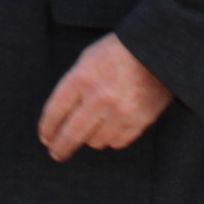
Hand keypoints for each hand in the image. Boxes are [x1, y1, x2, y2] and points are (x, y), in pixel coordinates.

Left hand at [39, 32, 173, 161]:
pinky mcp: (139, 121)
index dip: (47, 129)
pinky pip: (118, 142)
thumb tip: (60, 114)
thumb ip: (73, 84)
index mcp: (82, 78)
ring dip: (89, 139)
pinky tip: (109, 132)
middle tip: (57, 153)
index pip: (55, 112)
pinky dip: (111, 139)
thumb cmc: (119, 50)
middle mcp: (98, 98)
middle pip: (72, 134)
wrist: (157, 50)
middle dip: (60, 148)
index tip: (46, 137)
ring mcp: (119, 112)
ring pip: (95, 141)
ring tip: (90, 133)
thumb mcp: (88, 57)